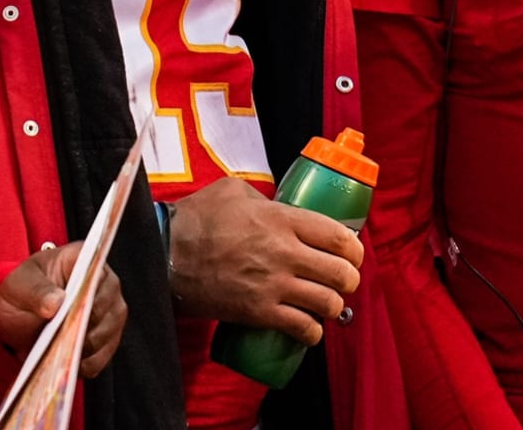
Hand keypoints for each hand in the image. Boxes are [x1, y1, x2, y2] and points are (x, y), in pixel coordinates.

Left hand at [0, 243, 126, 378]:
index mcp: (84, 259)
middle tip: (56, 338)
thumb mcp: (19, 286)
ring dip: (81, 348)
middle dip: (80, 327)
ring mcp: (109, 311)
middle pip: (104, 309)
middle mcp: (105, 282)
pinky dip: (83, 365)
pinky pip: (101, 358)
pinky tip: (64, 362)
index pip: (97, 275)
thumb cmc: (21, 291)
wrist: (16, 315)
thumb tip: (57, 302)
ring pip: (105, 336)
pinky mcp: (107, 338)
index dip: (85, 295)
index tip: (67, 313)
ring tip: (57, 351)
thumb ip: (37, 291)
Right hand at [168, 177, 362, 345]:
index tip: (352, 252)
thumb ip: (265, 199)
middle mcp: (285, 252)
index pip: (338, 236)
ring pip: (328, 303)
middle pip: (342, 272)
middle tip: (343, 278)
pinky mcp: (259, 313)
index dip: (354, 247)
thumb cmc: (199, 217)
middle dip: (349, 278)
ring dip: (333, 306)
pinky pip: (302, 329)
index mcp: (282, 219)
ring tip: (326, 302)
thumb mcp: (235, 190)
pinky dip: (313, 332)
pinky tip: (310, 327)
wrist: (168, 253)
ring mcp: (273, 285)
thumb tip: (280, 208)